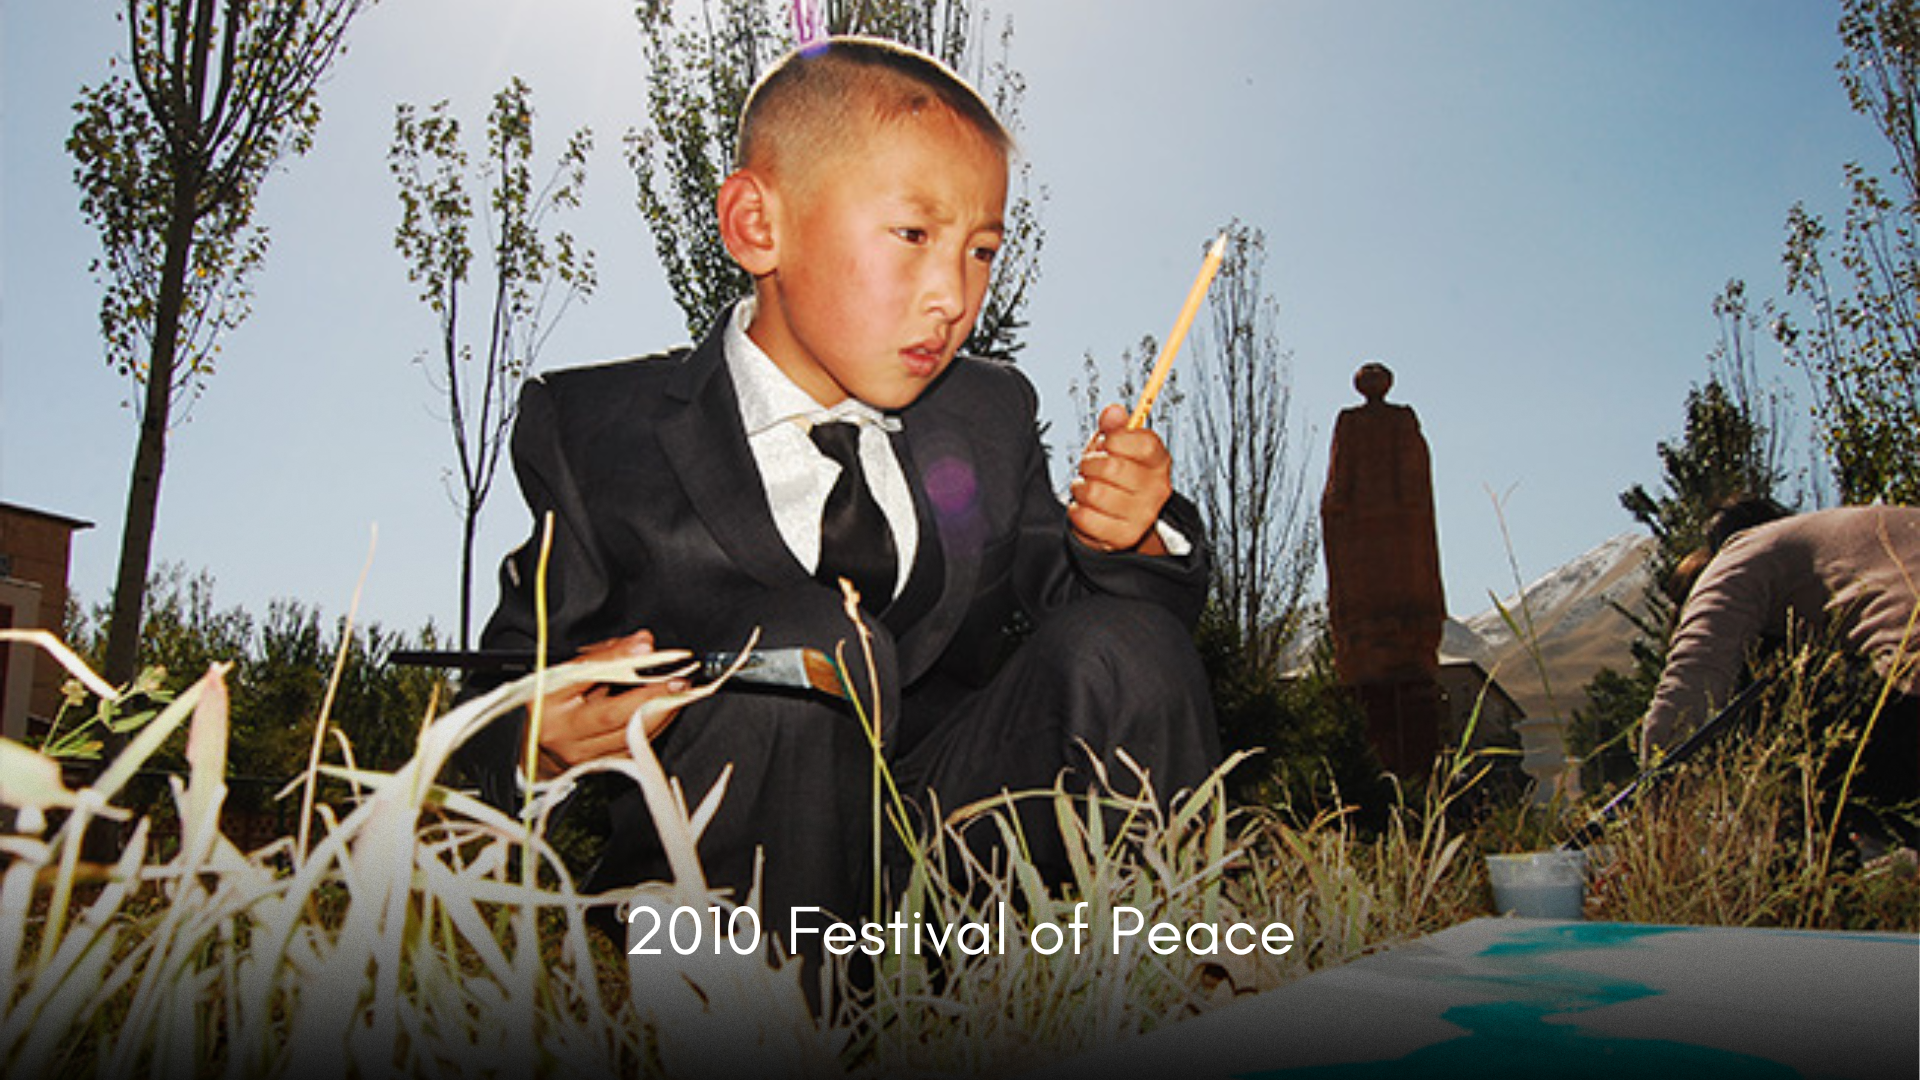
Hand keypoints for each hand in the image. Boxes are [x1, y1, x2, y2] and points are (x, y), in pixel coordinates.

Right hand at [524, 630, 688, 779]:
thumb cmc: (553, 702)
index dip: (621, 661)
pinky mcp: (599, 765)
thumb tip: (643, 643)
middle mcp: (564, 730)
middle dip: (652, 694)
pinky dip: (654, 727)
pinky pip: (634, 747)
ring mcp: (581, 754)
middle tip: (679, 680)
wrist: (537, 744)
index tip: (648, 649)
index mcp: (549, 698)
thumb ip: (606, 655)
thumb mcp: (569, 671)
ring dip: (661, 712)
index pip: (588, 675)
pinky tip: (666, 712)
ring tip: (680, 693)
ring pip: (629, 734)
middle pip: (613, 714)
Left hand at [1070, 403, 1171, 554]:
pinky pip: (1085, 517)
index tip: (1106, 443)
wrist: (1117, 519)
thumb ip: (1114, 426)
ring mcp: (1142, 515)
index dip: (1114, 439)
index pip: (1142, 442)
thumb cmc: (1115, 477)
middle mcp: (1157, 489)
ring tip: (1087, 488)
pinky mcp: (1123, 536)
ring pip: (1093, 492)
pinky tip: (1086, 508)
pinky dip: (1077, 510)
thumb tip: (1114, 411)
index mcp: (1158, 461)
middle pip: (1111, 467)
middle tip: (1089, 468)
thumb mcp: (1114, 446)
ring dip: (1080, 488)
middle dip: (1089, 464)